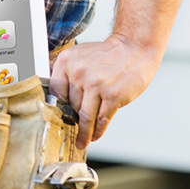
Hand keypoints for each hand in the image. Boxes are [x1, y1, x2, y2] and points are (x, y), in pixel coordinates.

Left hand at [49, 34, 160, 149]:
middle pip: (70, 106)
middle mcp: (79, 73)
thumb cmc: (107, 55)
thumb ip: (67, 75)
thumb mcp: (79, 57)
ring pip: (84, 117)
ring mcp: (96, 85)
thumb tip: (57, 101)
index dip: (56, 107)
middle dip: (72, 120)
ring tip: (82, 140)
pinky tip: (94, 135)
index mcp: (67, 62)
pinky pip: (101, 119)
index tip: (57, 118)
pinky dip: (97, 131)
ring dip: (84, 132)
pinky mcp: (113, 95)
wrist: (134, 48)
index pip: (55, 92)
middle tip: (73, 130)